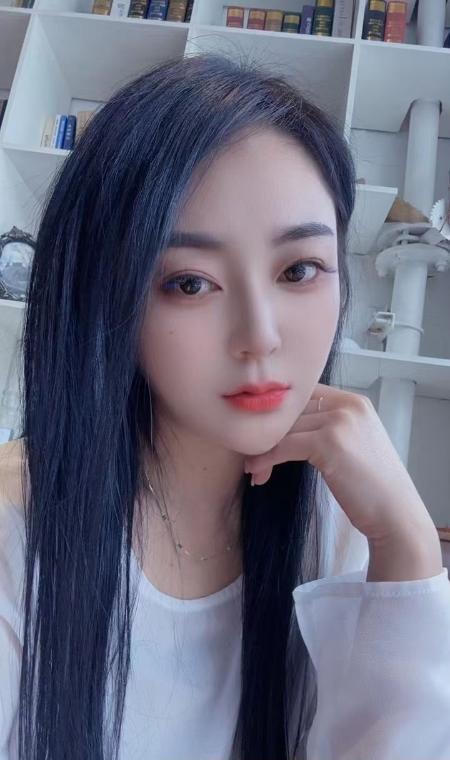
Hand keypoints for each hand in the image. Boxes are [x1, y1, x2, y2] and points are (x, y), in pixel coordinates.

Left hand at [244, 383, 438, 547]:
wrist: (395, 515)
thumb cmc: (372, 487)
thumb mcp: (354, 444)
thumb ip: (328, 427)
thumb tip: (284, 428)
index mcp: (354, 402)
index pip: (303, 395)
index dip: (280, 414)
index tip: (262, 434)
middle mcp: (348, 405)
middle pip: (291, 410)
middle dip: (268, 434)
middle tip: (251, 456)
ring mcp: (339, 421)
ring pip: (283, 428)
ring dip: (262, 449)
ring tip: (254, 468)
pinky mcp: (329, 443)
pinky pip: (283, 446)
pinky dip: (265, 459)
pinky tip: (258, 472)